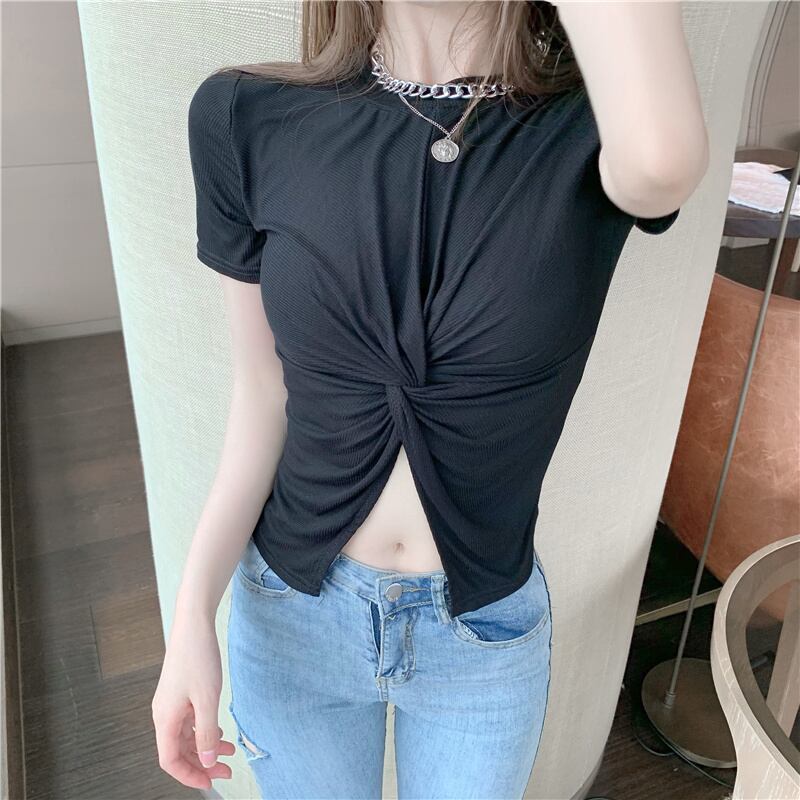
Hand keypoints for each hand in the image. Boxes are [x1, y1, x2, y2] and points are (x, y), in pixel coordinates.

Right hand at [151, 612, 234, 788]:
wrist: (194, 625)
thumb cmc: (197, 657)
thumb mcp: (207, 699)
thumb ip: (206, 733)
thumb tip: (206, 761)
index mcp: (165, 718)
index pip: (170, 760)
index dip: (189, 775)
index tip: (210, 781)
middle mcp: (164, 713)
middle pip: (179, 750)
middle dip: (201, 763)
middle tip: (225, 770)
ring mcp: (172, 703)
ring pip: (186, 736)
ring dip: (205, 746)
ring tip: (229, 751)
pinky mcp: (180, 693)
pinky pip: (189, 721)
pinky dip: (204, 730)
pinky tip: (219, 732)